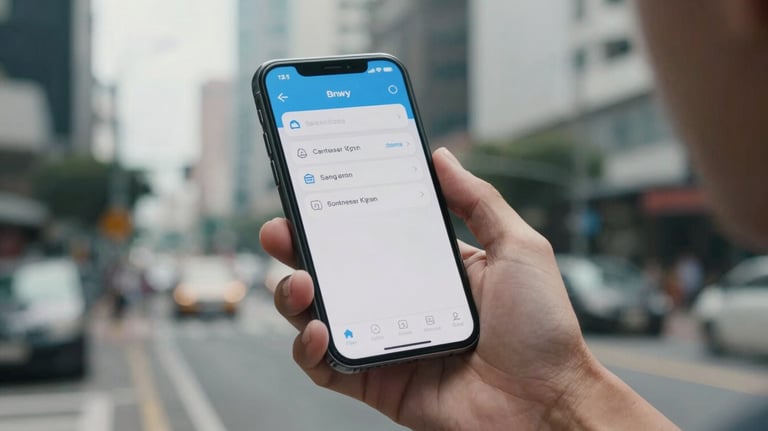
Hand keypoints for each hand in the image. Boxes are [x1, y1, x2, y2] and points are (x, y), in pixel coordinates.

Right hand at [260, 148, 678, 429]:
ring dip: (293, 295)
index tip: (313, 186)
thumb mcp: (518, 248)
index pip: (370, 232)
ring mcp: (383, 340)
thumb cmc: (542, 328)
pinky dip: (308, 349)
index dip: (337, 211)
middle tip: (280, 230)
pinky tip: (318, 329)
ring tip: (298, 281)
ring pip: (317, 314)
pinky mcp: (375, 381)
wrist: (547, 403)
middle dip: (298, 248)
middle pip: (333, 270)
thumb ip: (478, 201)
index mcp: (428, 267)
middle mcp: (398, 300)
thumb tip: (441, 157)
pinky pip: (325, 367)